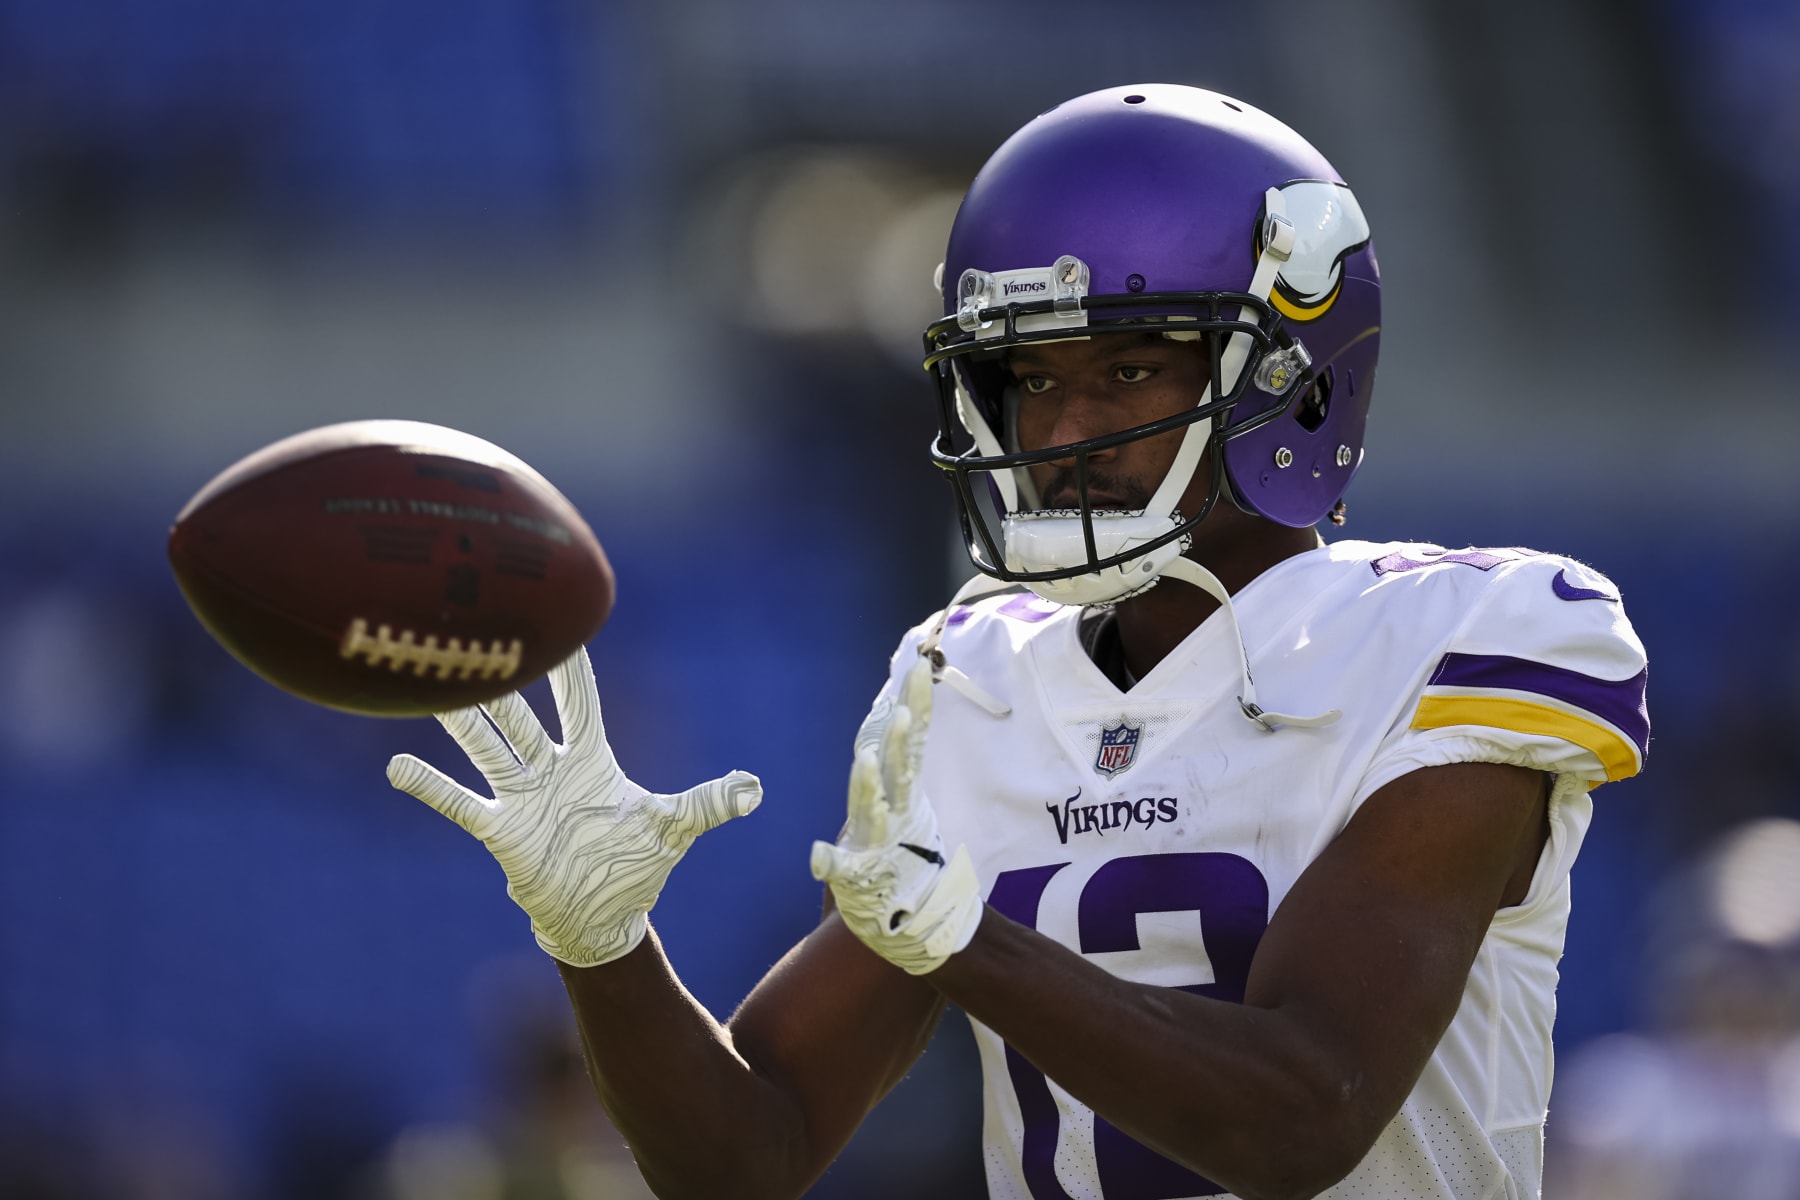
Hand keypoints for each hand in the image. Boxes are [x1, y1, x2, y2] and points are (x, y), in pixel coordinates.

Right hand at [387, 648, 761, 966]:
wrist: (602, 917)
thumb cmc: (636, 866)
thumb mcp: (675, 829)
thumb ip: (709, 802)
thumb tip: (756, 788)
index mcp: (593, 759)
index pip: (580, 702)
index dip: (570, 667)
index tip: (556, 619)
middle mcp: (552, 769)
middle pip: (522, 715)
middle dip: (502, 679)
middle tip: (477, 632)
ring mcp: (522, 797)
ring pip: (486, 747)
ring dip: (461, 720)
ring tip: (430, 682)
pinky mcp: (502, 832)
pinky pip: (461, 803)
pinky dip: (432, 786)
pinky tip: (397, 765)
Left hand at [811, 659, 982, 974]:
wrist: (911, 922)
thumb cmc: (902, 855)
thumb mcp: (903, 801)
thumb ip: (902, 758)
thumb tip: (897, 709)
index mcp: (906, 794)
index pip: (915, 741)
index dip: (918, 705)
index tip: (923, 668)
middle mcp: (899, 814)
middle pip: (902, 770)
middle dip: (902, 741)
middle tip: (902, 710)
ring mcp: (882, 846)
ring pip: (874, 812)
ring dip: (870, 789)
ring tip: (866, 762)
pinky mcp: (861, 878)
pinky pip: (842, 869)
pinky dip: (830, 862)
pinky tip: (816, 856)